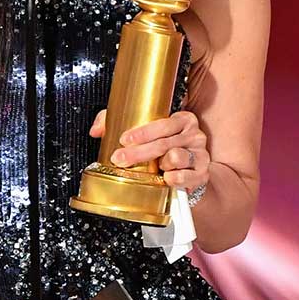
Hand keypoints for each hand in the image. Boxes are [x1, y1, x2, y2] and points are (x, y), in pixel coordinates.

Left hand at [89, 107, 210, 194]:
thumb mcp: (146, 133)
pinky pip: (184, 176)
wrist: (190, 171)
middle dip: (138, 153)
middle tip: (120, 159)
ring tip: (157, 167)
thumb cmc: (165, 149)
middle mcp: (195, 135)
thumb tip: (96, 129)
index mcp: (182, 120)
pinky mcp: (202, 173)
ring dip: (161, 165)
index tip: (124, 140)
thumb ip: (118, 123)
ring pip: (176, 158)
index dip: (142, 133)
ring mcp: (200, 154)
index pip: (162, 123)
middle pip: (164, 143)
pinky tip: (166, 178)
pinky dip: (173, 179)